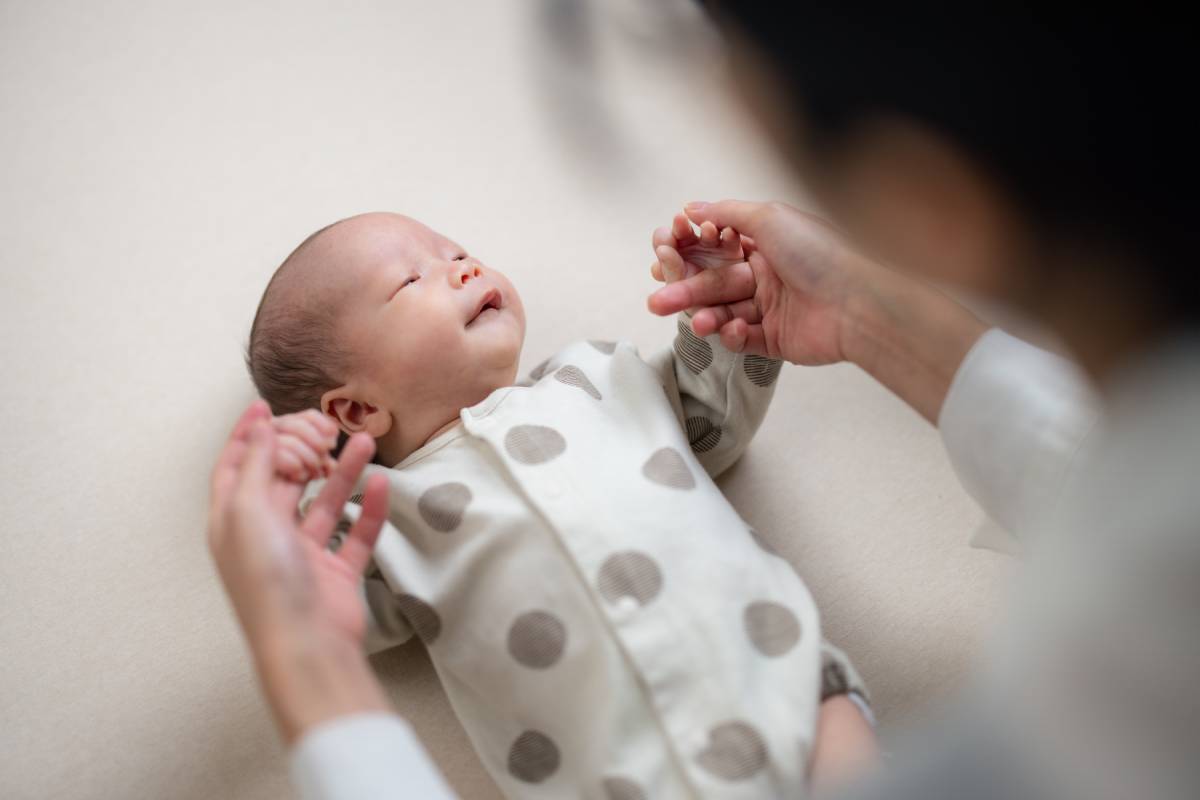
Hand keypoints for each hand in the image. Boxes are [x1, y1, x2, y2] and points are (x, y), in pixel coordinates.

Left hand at [208, 402, 392, 740]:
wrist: (306, 644)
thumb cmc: (268, 581)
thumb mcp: (249, 513)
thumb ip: (258, 467)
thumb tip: (263, 429)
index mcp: (234, 522)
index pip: (237, 467)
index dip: (249, 436)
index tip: (266, 406)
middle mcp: (266, 535)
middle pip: (282, 479)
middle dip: (300, 448)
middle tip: (323, 426)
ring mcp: (303, 554)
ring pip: (323, 501)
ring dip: (341, 470)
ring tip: (362, 441)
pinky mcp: (336, 572)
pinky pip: (355, 532)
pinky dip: (368, 507)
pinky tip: (381, 484)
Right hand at [647, 200, 867, 365]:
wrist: (857, 304)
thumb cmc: (821, 255)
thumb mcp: (770, 217)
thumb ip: (727, 212)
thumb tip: (693, 207)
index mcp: (764, 244)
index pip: (714, 249)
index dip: (687, 254)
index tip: (663, 256)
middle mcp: (766, 274)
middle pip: (712, 284)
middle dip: (684, 291)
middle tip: (658, 300)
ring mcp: (770, 308)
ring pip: (722, 313)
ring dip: (705, 317)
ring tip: (698, 322)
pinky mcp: (776, 339)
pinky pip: (742, 339)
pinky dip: (732, 336)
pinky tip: (735, 329)